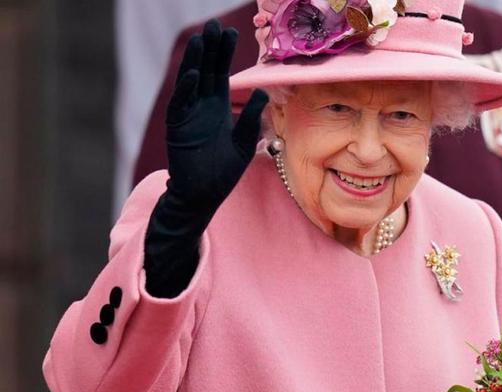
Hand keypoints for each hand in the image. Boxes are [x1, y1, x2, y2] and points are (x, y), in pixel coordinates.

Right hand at [165, 19, 267, 212]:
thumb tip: (262, 91)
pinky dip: (186, 89)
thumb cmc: (223, 172)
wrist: (204, 195)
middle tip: (214, 24)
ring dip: (195, 61)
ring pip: (191, 82)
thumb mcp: (244, 143)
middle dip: (210, 49)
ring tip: (200, 40)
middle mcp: (202, 107)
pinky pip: (180, 104)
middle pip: (206, 71)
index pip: (221, 74)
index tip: (231, 33)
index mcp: (219, 109)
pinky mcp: (177, 128)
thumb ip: (251, 118)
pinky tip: (194, 74)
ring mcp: (188, 116)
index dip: (224, 54)